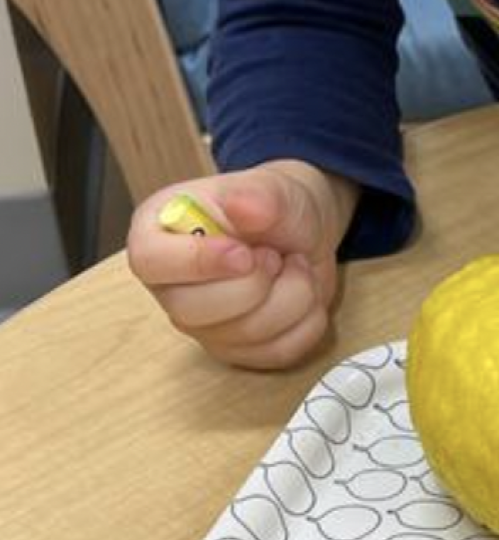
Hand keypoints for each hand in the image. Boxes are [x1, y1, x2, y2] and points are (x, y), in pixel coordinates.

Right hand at [127, 160, 358, 368]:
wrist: (304, 231)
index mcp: (158, 234)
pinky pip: (277, 352)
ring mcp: (203, 325)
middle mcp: (171, 286)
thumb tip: (240, 204)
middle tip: (275, 254)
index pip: (149, 261)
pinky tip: (304, 292)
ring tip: (294, 265)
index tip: (244, 253)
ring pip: (244, 335)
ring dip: (293, 296)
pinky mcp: (238, 349)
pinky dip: (307, 322)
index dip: (197, 263)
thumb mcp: (273, 188)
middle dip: (255, 283)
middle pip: (192, 312)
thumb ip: (258, 195)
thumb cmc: (273, 206)